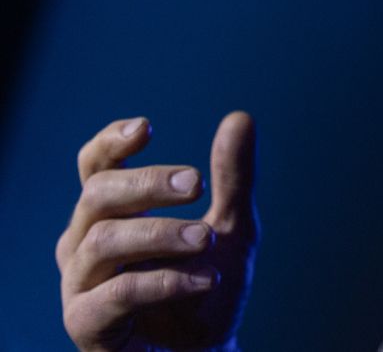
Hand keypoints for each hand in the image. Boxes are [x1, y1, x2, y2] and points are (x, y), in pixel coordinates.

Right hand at [56, 112, 258, 350]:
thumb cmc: (207, 287)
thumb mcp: (231, 227)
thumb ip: (234, 179)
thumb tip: (240, 118)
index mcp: (112, 214)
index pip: (95, 167)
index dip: (111, 143)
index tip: (147, 127)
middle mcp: (85, 244)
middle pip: (98, 195)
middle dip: (149, 184)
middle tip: (197, 183)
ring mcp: (80, 285)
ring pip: (104, 241)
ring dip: (162, 234)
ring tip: (209, 239)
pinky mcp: (87, 325)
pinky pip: (116, 294)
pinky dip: (164, 282)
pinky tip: (205, 279)